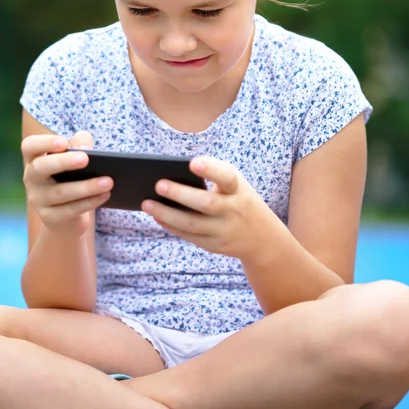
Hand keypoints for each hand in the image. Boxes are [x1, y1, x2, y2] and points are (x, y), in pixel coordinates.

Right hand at [21, 131, 113, 236]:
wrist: (67, 217)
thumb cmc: (71, 180)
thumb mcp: (75, 161)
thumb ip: (80, 146)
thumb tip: (85, 146)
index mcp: (34, 159)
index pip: (29, 146)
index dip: (44, 143)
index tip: (64, 142)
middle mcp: (31, 179)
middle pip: (41, 168)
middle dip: (63, 162)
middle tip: (85, 158)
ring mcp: (38, 200)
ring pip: (61, 192)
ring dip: (87, 186)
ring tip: (108, 181)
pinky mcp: (50, 218)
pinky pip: (71, 210)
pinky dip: (90, 202)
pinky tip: (105, 195)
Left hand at [141, 156, 267, 258]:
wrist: (262, 238)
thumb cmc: (239, 200)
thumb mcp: (236, 185)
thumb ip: (212, 177)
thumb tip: (173, 175)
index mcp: (239, 190)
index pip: (227, 177)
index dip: (211, 170)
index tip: (192, 163)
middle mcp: (234, 210)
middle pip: (206, 204)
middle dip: (180, 194)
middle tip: (157, 184)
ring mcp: (224, 231)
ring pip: (192, 224)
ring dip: (167, 214)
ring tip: (146, 203)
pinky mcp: (215, 246)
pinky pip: (189, 236)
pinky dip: (171, 226)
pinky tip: (157, 216)